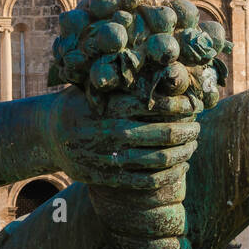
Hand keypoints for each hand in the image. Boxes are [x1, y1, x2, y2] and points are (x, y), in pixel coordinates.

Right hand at [46, 85, 200, 196]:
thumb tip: (164, 68)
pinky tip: (180, 166)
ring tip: (193, 144)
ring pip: (160, 159)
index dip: (182, 104)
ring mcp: (111, 157)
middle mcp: (112, 132)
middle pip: (165, 132)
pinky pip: (148, 181)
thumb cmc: (80, 103)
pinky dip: (170, 174)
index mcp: (111, 105)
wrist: (49, 135)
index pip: (157, 104)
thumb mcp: (95, 86)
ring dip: (184, 152)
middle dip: (189, 130)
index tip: (195, 103)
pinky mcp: (109, 178)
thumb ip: (123, 81)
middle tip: (198, 125)